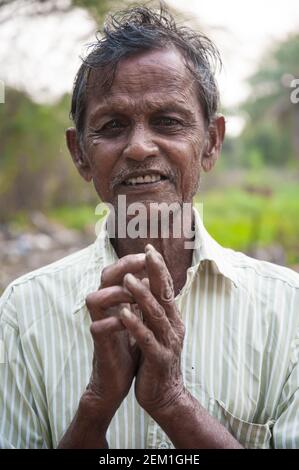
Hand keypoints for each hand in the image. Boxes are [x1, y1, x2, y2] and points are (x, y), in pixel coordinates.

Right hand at [85, 253, 145, 415]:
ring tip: (137, 296)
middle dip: (124, 267)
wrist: (118, 380)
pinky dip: (114, 322)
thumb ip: (142, 298)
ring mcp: (99, 323)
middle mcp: (105, 307)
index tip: (152, 253)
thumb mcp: (139, 318)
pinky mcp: (98, 343)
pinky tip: (128, 322)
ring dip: (117, 293)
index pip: (119, 270)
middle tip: (143, 262)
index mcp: (115, 299)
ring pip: (95, 298)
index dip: (133, 260)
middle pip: (104, 277)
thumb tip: (154, 275)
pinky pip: (98, 327)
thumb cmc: (130, 346)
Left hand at [120, 244, 185, 416]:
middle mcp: (173, 326)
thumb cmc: (156, 359)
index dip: (159, 267)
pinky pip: (146, 339)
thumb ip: (153, 309)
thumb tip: (144, 285)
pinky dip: (135, 324)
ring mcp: (168, 342)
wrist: (164, 395)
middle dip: (156, 272)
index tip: (149, 248)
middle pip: (166, 294)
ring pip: (156, 314)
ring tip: (128, 279)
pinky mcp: (158, 359)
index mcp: (172, 318)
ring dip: (142, 295)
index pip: (166, 288)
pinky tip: (123, 313)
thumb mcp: (157, 330)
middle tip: (148, 252)